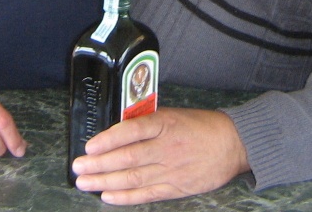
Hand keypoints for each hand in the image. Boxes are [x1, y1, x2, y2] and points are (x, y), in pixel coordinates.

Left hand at [71, 108, 248, 204]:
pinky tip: (108, 196)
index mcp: (165, 124)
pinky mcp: (176, 187)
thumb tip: (117, 131)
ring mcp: (171, 169)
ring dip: (105, 182)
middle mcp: (166, 147)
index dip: (109, 139)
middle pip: (128, 157)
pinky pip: (146, 193)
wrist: (233, 144)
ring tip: (85, 182)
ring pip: (133, 177)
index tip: (90, 146)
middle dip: (99, 164)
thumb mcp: (173, 115)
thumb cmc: (201, 126)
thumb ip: (147, 123)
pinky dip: (125, 197)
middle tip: (78, 167)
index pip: (132, 131)